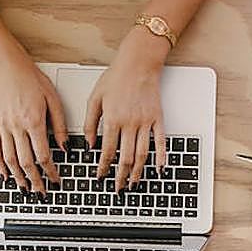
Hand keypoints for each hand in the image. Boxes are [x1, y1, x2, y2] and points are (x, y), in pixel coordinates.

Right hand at [0, 50, 68, 193]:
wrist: (6, 66)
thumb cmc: (31, 79)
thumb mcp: (53, 99)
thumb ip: (60, 125)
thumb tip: (65, 147)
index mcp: (34, 121)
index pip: (44, 155)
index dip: (50, 171)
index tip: (56, 180)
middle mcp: (16, 126)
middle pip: (26, 162)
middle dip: (35, 181)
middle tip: (41, 192)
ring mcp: (3, 127)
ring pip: (10, 160)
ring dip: (18, 177)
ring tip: (25, 189)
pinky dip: (1, 165)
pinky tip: (6, 175)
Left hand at [84, 29, 169, 184]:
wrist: (139, 63)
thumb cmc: (116, 77)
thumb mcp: (95, 98)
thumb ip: (89, 123)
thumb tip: (90, 144)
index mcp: (113, 119)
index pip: (107, 151)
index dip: (103, 167)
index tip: (101, 176)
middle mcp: (130, 124)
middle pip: (126, 158)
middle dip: (120, 176)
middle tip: (118, 188)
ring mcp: (146, 123)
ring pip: (143, 154)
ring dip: (138, 172)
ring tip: (133, 183)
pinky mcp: (158, 119)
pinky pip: (161, 142)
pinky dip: (162, 158)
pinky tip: (159, 169)